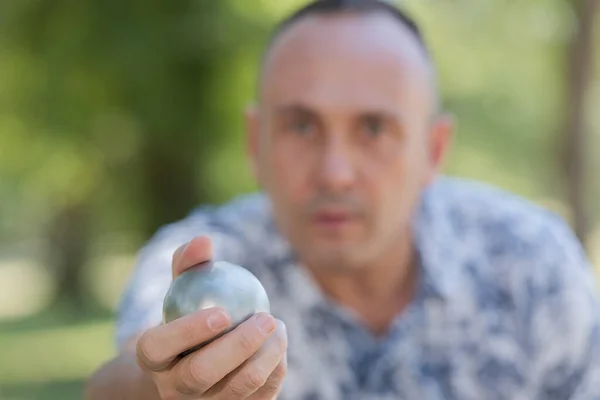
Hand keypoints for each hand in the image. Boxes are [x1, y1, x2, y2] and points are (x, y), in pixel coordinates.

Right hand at [136, 236, 287, 398]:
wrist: (189, 365)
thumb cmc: (187, 316)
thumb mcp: (183, 288)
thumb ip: (190, 264)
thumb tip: (204, 240)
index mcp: (152, 359)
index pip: (158, 347)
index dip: (187, 331)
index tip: (222, 312)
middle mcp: (172, 390)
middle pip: (200, 375)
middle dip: (237, 347)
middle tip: (265, 318)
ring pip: (236, 389)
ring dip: (265, 356)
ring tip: (278, 326)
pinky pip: (259, 397)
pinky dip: (275, 369)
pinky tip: (280, 343)